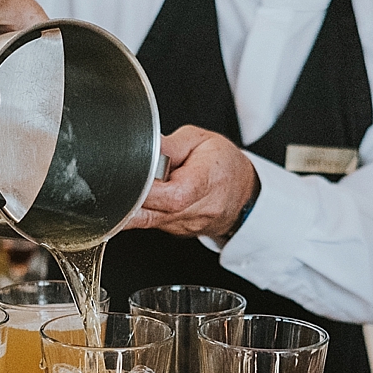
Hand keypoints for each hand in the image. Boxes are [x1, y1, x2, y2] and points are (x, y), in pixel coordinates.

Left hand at [125, 125, 258, 240]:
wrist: (243, 193)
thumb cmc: (224, 164)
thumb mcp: (199, 140)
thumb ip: (168, 145)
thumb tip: (142, 147)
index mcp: (202, 185)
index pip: (168, 196)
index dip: (144, 187)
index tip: (132, 174)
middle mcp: (194, 213)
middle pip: (148, 213)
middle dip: (130, 196)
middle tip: (129, 178)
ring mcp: (183, 226)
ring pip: (144, 220)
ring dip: (136, 202)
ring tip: (149, 183)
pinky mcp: (175, 232)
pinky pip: (151, 222)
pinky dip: (145, 208)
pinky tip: (154, 195)